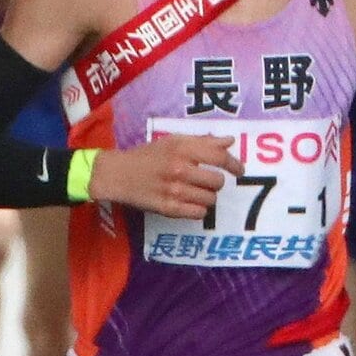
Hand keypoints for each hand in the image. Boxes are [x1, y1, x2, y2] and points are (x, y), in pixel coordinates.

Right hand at [88, 134, 243, 216]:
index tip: (238, 171)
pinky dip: (199, 209)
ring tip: (195, 192)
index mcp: (182, 149)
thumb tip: (229, 141)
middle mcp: (179, 169)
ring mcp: (174, 190)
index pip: (220, 158)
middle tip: (206, 181)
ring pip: (210, 199)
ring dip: (207, 197)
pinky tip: (189, 203)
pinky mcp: (168, 208)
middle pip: (217, 182)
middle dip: (216, 183)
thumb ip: (202, 141)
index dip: (234, 165)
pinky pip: (198, 213)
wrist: (117, 174)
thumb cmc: (147, 156)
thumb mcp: (172, 142)